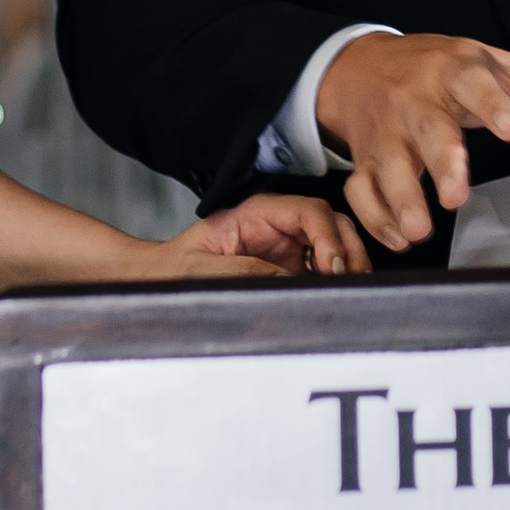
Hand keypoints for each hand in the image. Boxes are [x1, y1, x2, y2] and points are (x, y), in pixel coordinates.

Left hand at [157, 194, 371, 279]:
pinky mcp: (290, 272)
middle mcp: (278, 227)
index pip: (308, 211)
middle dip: (348, 250)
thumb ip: (245, 271)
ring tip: (349, 292)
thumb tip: (290, 281)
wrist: (159, 283)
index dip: (328, 235)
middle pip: (331, 224)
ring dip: (348, 265)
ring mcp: (287, 249)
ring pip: (335, 245)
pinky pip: (323, 271)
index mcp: (257, 213)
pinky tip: (334, 298)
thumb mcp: (202, 268)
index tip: (332, 265)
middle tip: (350, 282)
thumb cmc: (175, 271)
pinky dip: (336, 282)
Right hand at [315, 34, 509, 255]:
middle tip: (456, 196)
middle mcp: (419, 101)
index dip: (492, 103)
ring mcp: (388, 131)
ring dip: (399, 198)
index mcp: (456, 72)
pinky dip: (373, 216)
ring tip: (418, 229)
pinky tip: (397, 237)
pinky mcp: (365, 159)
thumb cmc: (443, 70)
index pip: (474, 82)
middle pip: (426, 128)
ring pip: (385, 163)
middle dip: (440, 161)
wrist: (362, 65)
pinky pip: (359, 189)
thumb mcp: (502, 68)